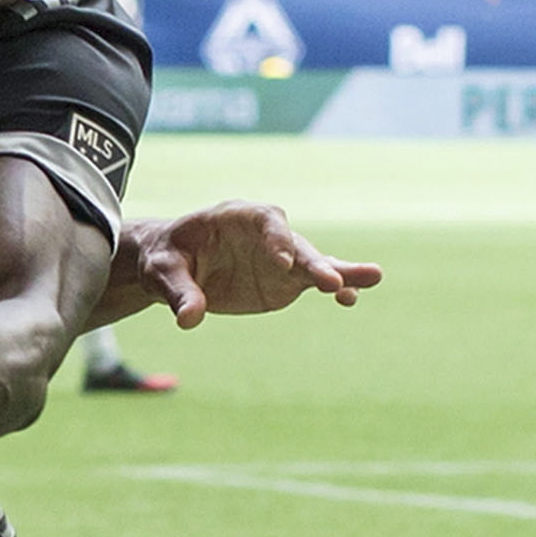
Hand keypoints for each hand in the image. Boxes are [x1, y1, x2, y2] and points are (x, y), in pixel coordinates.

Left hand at [118, 197, 379, 328]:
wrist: (172, 267)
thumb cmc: (165, 260)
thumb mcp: (163, 274)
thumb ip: (179, 293)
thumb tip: (189, 319)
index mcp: (236, 217)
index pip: (265, 220)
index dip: (277, 238)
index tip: (283, 260)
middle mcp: (265, 234)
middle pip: (296, 243)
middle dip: (314, 261)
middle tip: (332, 281)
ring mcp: (280, 257)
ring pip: (314, 262)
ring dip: (340, 271)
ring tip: (373, 278)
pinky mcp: (286, 280)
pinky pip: (315, 283)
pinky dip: (336, 289)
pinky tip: (351, 299)